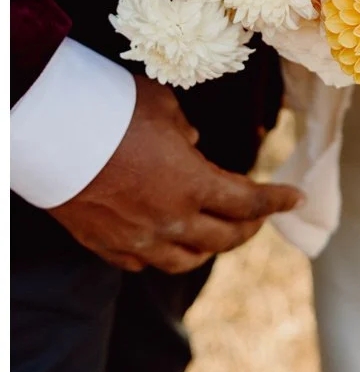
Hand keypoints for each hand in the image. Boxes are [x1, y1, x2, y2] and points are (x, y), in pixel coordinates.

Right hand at [47, 74, 303, 273]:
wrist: (50, 135)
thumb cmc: (112, 112)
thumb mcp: (164, 109)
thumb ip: (184, 132)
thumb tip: (190, 145)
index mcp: (194, 185)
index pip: (250, 202)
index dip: (278, 201)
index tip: (297, 199)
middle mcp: (170, 220)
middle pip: (224, 238)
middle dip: (249, 227)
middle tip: (259, 217)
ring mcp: (136, 239)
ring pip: (186, 260)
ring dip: (210, 249)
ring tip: (219, 235)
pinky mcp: (104, 245)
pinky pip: (143, 263)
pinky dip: (163, 254)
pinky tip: (168, 243)